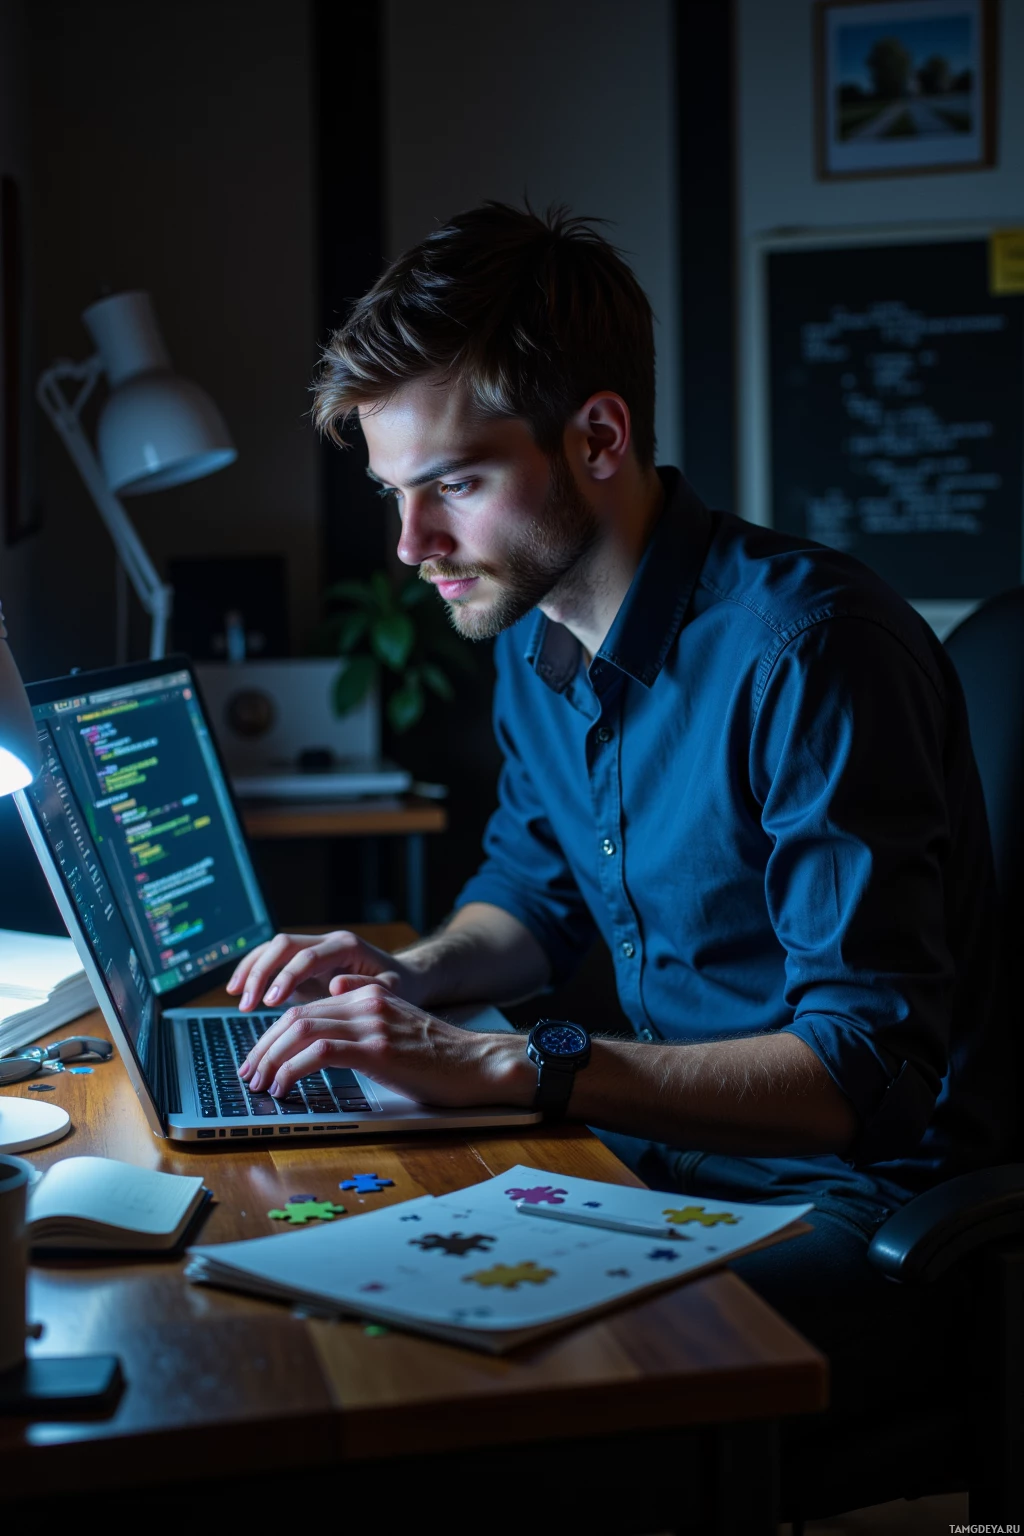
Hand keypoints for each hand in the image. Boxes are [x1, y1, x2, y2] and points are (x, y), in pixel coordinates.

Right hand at [226, 930, 417, 1011]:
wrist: (404, 977)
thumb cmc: (400, 986)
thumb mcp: (392, 990)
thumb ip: (366, 986)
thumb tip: (335, 985)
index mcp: (347, 946)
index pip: (308, 956)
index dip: (287, 977)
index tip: (270, 1001)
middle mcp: (327, 942)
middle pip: (285, 945)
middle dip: (262, 972)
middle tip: (248, 1003)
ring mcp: (314, 948)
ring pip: (274, 947)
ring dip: (252, 969)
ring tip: (237, 997)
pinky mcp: (304, 961)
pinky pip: (273, 958)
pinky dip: (254, 971)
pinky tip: (239, 991)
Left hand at [236, 987, 534, 1108]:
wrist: (479, 1064)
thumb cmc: (440, 1055)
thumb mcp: (398, 1022)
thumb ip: (365, 1007)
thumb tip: (331, 992)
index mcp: (368, 996)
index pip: (305, 1008)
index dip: (273, 1034)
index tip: (259, 1059)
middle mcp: (366, 1002)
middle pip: (295, 1017)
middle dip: (263, 1047)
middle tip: (249, 1074)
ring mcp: (371, 1024)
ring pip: (300, 1031)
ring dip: (271, 1059)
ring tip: (260, 1084)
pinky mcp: (378, 1049)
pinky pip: (319, 1053)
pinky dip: (292, 1070)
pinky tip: (284, 1088)